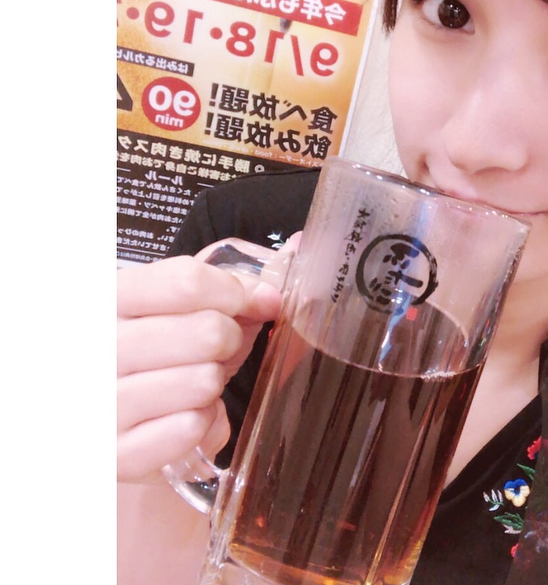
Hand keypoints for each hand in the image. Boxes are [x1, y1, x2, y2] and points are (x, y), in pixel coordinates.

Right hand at [117, 244, 281, 482]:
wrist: (113, 430)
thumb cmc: (157, 360)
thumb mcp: (181, 310)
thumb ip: (230, 281)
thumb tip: (298, 248)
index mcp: (105, 298)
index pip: (187, 280)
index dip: (237, 293)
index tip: (257, 303)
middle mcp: (94, 347)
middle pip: (208, 331)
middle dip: (228, 341)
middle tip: (214, 352)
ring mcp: (100, 403)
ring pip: (204, 380)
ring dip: (212, 384)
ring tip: (190, 386)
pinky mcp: (116, 454)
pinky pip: (192, 428)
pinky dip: (202, 424)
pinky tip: (182, 418)